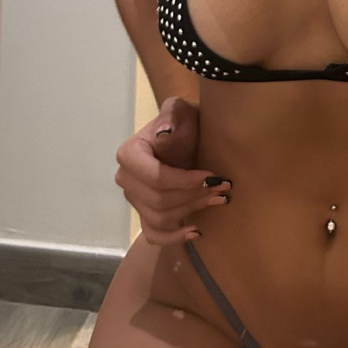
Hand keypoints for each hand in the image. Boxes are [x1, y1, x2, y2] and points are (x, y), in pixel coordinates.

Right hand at [114, 96, 231, 244]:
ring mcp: (134, 198)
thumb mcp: (179, 110)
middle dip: (194, 195)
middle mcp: (126, 179)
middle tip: (222, 186)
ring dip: (192, 210)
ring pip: (161, 217)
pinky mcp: (144, 212)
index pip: (157, 178)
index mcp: (129, 154)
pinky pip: (153, 233)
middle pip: (160, 200)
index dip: (185, 181)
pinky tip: (195, 231)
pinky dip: (172, 237)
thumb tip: (164, 134)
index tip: (211, 175)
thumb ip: (172, 116)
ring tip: (218, 198)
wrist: (184, 132)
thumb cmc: (182, 120)